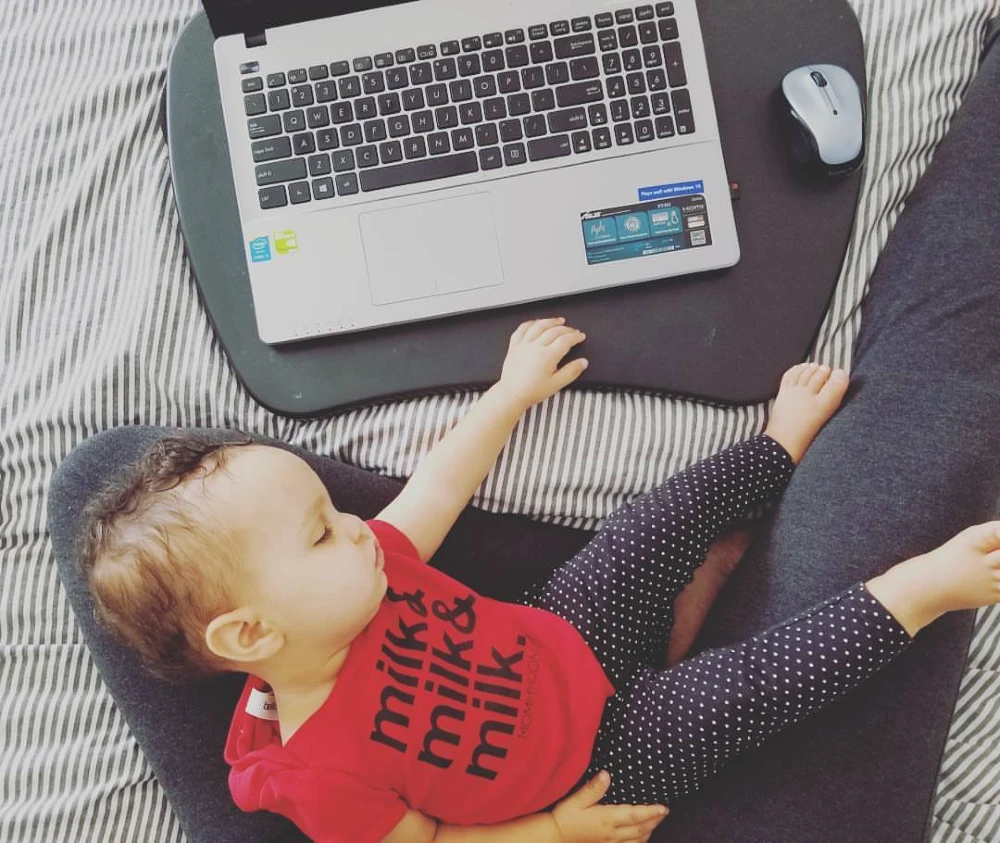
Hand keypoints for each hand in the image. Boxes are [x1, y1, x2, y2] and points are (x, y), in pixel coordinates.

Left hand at [498, 317, 587, 409]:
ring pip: (539, 326)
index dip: (575, 336)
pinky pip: (522, 329)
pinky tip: (536, 322)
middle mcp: (535, 347)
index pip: (566, 340)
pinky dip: (531, 323)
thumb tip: (583, 363)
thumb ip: (571, 372)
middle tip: (573, 330)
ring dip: (550, 321)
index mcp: (547, 356)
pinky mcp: (514, 346)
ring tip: (558, 321)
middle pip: (554, 331)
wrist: (511, 394)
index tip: (580, 337)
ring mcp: (524, 345)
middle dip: (567, 329)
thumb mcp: (556, 384)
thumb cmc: (531, 391)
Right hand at [550, 771, 667, 842]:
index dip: (651, 812)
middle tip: (664, 812)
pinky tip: (641, 837)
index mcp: (607, 819)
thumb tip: (606, 774)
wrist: (556, 837)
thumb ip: (593, 788)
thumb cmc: (566, 817)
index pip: (635, 816)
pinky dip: (639, 842)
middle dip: (654, 821)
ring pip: (637, 840)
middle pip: (640, 829)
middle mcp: (612, 833)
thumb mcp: (577, 800)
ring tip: (656, 822)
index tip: (663, 807)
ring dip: (649, 831)